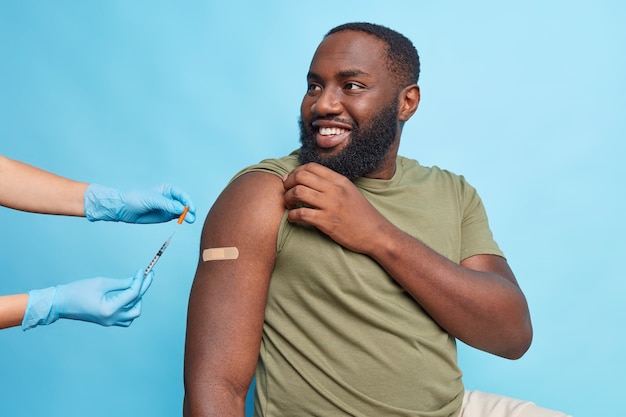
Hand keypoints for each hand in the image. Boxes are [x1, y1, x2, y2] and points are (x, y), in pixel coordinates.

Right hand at [22, 269, 153, 329]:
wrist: (61, 303)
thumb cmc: (78, 291)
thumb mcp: (102, 283)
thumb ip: (122, 283)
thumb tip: (137, 279)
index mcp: (110, 309)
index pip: (133, 294)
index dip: (140, 280)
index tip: (144, 270)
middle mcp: (112, 319)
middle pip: (137, 305)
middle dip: (143, 289)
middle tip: (147, 275)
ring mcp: (110, 322)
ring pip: (133, 314)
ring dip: (137, 300)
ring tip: (135, 285)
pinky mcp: (108, 322)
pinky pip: (126, 318)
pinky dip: (130, 307)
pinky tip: (128, 296)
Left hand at [84, 183, 195, 223]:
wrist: (124, 209)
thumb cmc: (136, 199)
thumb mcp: (152, 200)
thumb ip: (167, 204)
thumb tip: (181, 209)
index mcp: (168, 189)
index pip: (182, 195)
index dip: (188, 201)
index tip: (190, 208)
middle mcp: (170, 198)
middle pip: (184, 203)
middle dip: (189, 210)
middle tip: (191, 217)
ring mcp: (169, 208)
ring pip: (182, 211)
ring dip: (187, 216)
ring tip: (190, 220)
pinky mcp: (166, 216)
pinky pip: (176, 217)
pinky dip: (181, 219)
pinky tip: (183, 221)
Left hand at [282, 162, 389, 254]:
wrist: (377, 233)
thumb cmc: (362, 214)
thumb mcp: (350, 191)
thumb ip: (332, 184)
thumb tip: (311, 180)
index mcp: (340, 180)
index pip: (310, 166)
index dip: (296, 172)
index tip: (291, 181)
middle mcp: (335, 190)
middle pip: (301, 176)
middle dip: (288, 184)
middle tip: (286, 192)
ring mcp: (331, 205)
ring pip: (298, 192)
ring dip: (288, 198)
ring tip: (289, 205)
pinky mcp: (328, 222)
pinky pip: (301, 214)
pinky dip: (292, 216)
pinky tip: (292, 218)